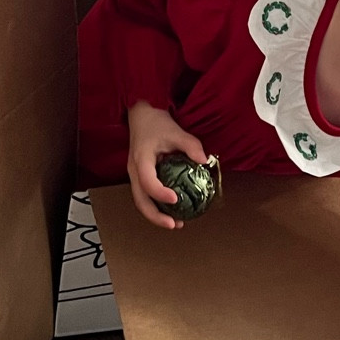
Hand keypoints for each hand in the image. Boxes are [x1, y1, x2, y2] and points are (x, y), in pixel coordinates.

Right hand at [126, 101, 209, 229]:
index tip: (175, 198)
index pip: (147, 181)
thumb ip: (191, 146)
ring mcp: (135, 175)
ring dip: (156, 214)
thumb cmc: (157, 123)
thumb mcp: (176, 131)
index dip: (160, 193)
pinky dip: (157, 206)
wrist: (142, 115)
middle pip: (140, 200)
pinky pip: (145, 195)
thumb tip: (205, 161)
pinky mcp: (140, 176)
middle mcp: (134, 170)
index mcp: (141, 159)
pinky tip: (172, 210)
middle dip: (155, 216)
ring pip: (141, 201)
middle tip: (174, 224)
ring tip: (175, 223)